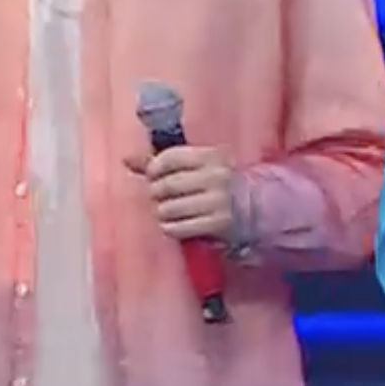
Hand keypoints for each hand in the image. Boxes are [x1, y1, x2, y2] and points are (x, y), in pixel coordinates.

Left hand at [121, 144, 235, 240]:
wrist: (259, 208)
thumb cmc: (220, 184)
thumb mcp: (199, 167)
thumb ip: (162, 163)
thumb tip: (126, 159)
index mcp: (211, 157)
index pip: (170, 158)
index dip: (155, 169)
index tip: (156, 177)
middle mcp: (216, 177)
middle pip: (165, 185)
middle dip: (157, 194)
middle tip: (163, 198)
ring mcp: (217, 201)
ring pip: (168, 208)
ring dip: (163, 213)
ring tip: (172, 213)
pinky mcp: (218, 224)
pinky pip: (177, 228)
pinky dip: (171, 228)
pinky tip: (179, 225)